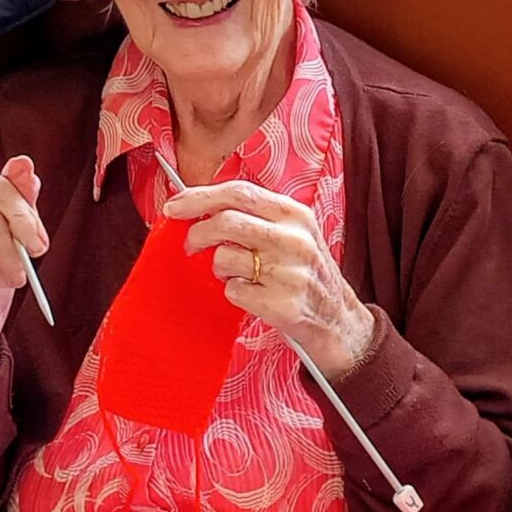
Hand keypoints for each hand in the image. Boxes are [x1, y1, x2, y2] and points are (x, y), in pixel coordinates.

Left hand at [162, 180, 373, 380]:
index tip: (173, 206)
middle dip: (198, 233)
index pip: (238, 192)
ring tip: (238, 275)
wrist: (338, 320)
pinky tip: (254, 295)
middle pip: (226, 222)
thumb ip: (254, 216)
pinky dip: (234, 293)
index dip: (200, 196)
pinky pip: (233, 291)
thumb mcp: (292, 233)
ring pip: (224, 258)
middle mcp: (295, 239)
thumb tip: (198, 207)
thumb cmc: (304, 272)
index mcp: (295, 214)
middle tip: (190, 246)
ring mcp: (290, 272)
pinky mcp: (282, 303)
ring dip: (219, 269)